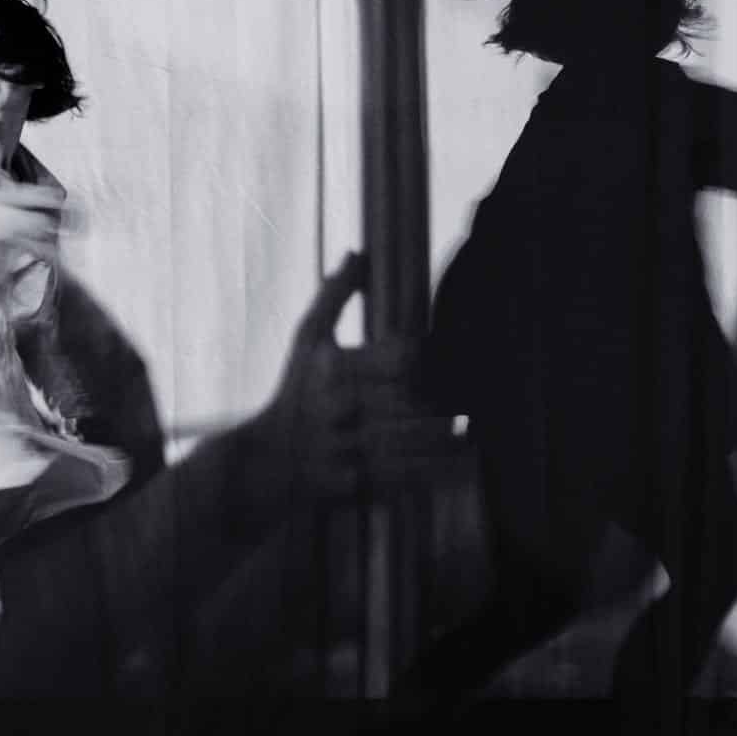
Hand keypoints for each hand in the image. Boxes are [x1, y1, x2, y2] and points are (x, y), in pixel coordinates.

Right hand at [257, 252, 473, 504]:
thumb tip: (358, 252)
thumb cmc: (294, 393)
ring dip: (448, 436)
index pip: (403, 359)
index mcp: (333, 368)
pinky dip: (439, 470)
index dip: (427, 361)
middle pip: (415, 400)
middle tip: (469, 399)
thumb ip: (334, 296)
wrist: (267, 462)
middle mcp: (340, 408)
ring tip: (469, 431)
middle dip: (443, 402)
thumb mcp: (305, 341)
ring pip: (417, 440)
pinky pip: (410, 476)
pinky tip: (460, 463)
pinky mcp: (355, 483)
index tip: (442, 362)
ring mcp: (347, 448)